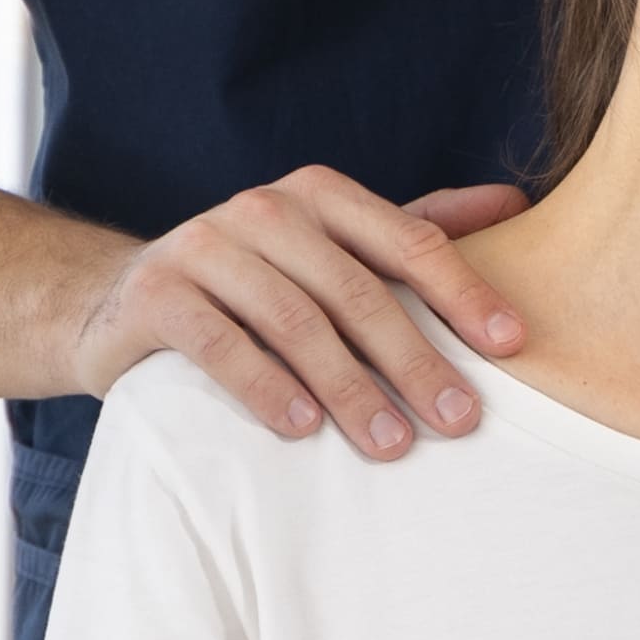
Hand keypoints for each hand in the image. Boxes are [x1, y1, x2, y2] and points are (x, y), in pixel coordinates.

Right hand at [66, 171, 527, 457]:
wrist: (122, 301)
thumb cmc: (253, 282)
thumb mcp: (332, 249)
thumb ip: (414, 229)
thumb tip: (517, 205)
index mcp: (319, 195)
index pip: (407, 240)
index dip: (463, 291)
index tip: (511, 346)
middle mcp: (264, 210)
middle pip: (355, 288)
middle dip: (414, 357)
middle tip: (459, 419)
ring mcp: (204, 246)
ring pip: (293, 318)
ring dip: (348, 386)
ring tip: (390, 444)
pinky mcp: (157, 294)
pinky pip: (219, 342)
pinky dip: (265, 385)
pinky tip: (302, 428)